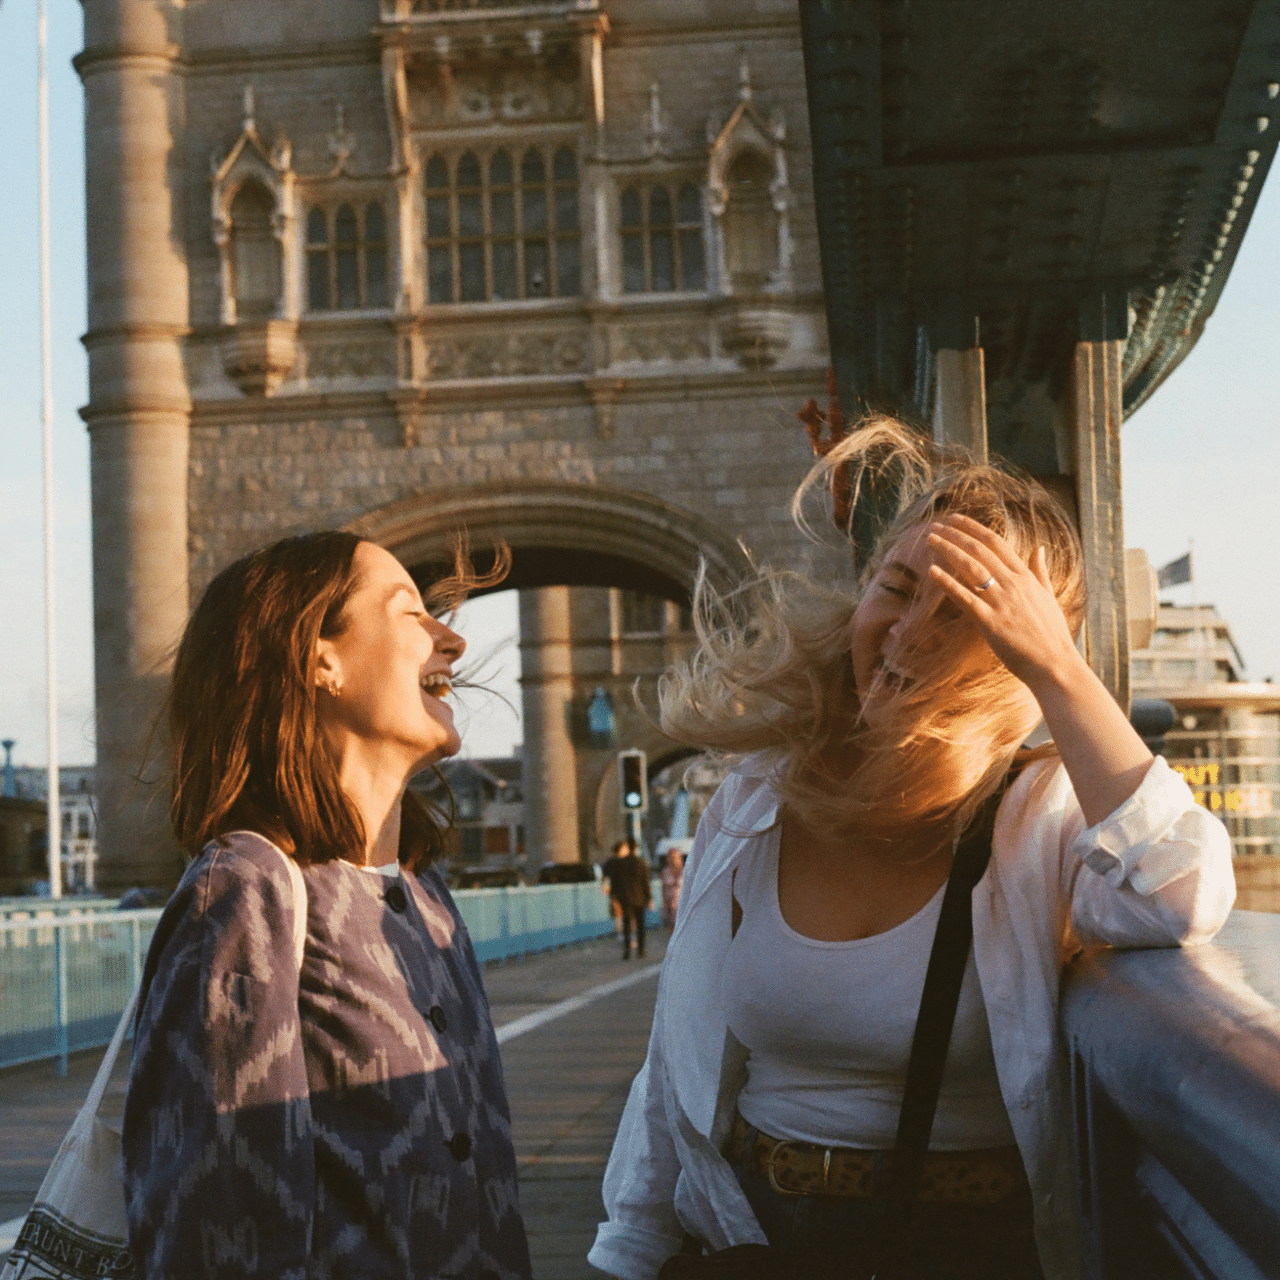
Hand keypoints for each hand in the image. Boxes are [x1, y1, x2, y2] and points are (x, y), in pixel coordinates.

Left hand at [925, 514, 1081, 694]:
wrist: (1055, 664)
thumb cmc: (1052, 634)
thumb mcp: (1048, 597)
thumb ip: (1040, 571)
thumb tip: (1039, 548)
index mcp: (1026, 577)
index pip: (996, 543)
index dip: (973, 529)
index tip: (955, 520)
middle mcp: (1013, 584)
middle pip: (979, 550)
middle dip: (955, 535)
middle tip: (935, 526)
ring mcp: (1002, 602)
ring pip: (970, 568)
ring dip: (948, 550)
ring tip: (930, 540)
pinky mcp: (991, 622)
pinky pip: (965, 597)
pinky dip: (947, 582)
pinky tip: (932, 571)